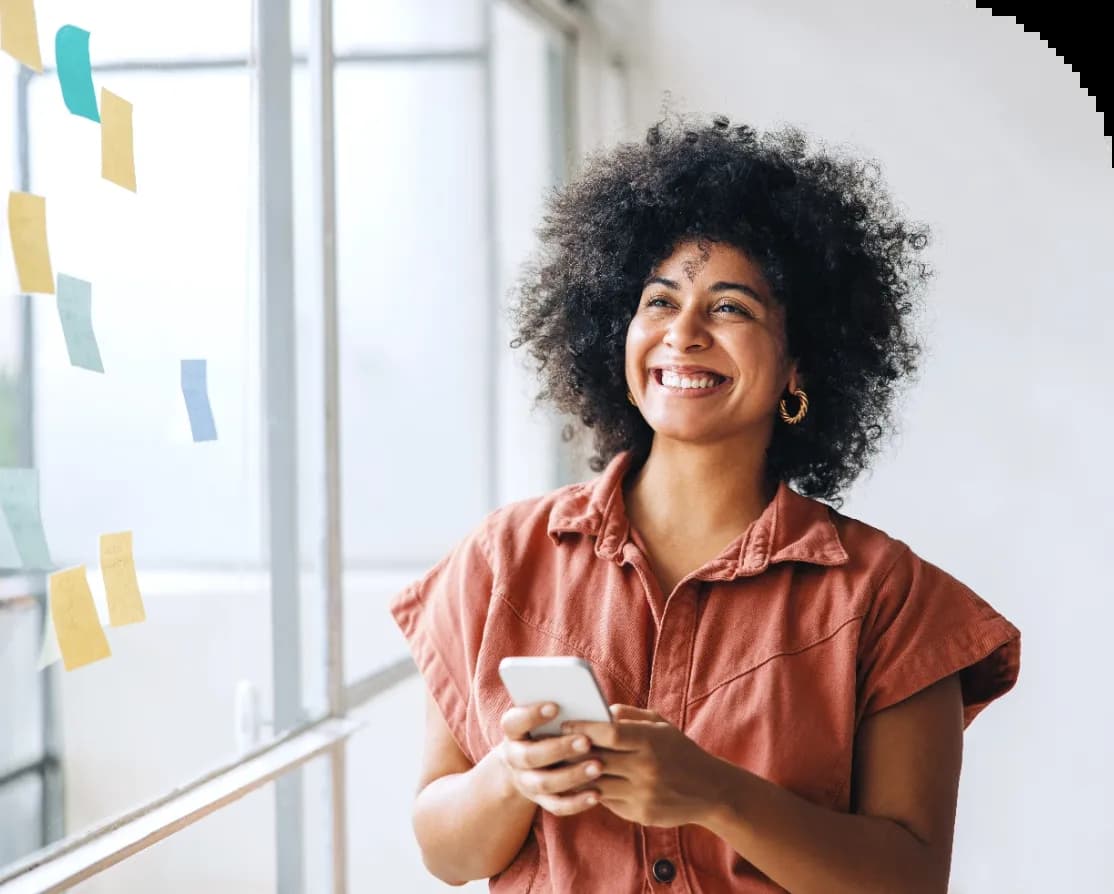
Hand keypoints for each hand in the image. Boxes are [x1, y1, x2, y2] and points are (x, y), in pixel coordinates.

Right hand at [494, 701, 603, 816]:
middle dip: (559, 749)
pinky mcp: (541, 800)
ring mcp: (526, 781)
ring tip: (598, 766)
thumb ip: (563, 711)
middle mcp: (515, 758)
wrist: (526, 763)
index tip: (555, 706)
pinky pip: (557, 805)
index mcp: (513, 732)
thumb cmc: (545, 729)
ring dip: (572, 776)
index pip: (514, 722)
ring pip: (545, 783)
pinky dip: (577, 802)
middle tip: (586, 741)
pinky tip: (597, 794)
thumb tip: (599, 707)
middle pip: (531, 756)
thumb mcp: (545, 718)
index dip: (531, 715)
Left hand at [561, 704, 727, 827]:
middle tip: (553, 745)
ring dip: (578, 775)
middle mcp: (646, 768)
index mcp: (651, 741)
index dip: (584, 728)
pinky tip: (584, 783)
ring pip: (598, 784)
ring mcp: (643, 794)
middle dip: (573, 752)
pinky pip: (608, 802)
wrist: (711, 791)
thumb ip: (629, 716)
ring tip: (562, 765)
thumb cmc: (681, 751)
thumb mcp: (661, 726)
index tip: (565, 725)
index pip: (609, 733)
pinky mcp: (641, 815)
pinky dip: (595, 792)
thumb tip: (599, 711)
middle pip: (598, 759)